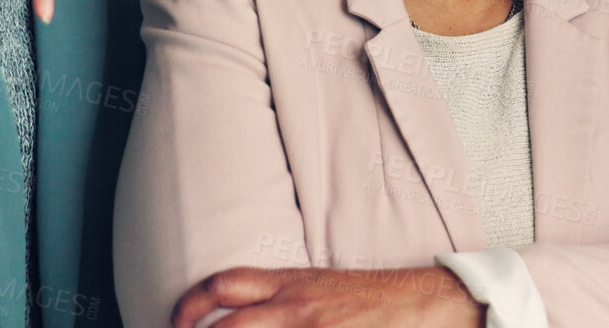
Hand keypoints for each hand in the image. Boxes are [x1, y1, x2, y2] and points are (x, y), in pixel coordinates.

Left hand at [172, 266, 480, 327]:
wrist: (432, 305)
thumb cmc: (378, 299)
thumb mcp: (323, 287)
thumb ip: (284, 297)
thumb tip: (239, 314)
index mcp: (292, 284)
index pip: (224, 285)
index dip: (188, 306)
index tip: (176, 323)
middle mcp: (296, 308)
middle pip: (226, 326)